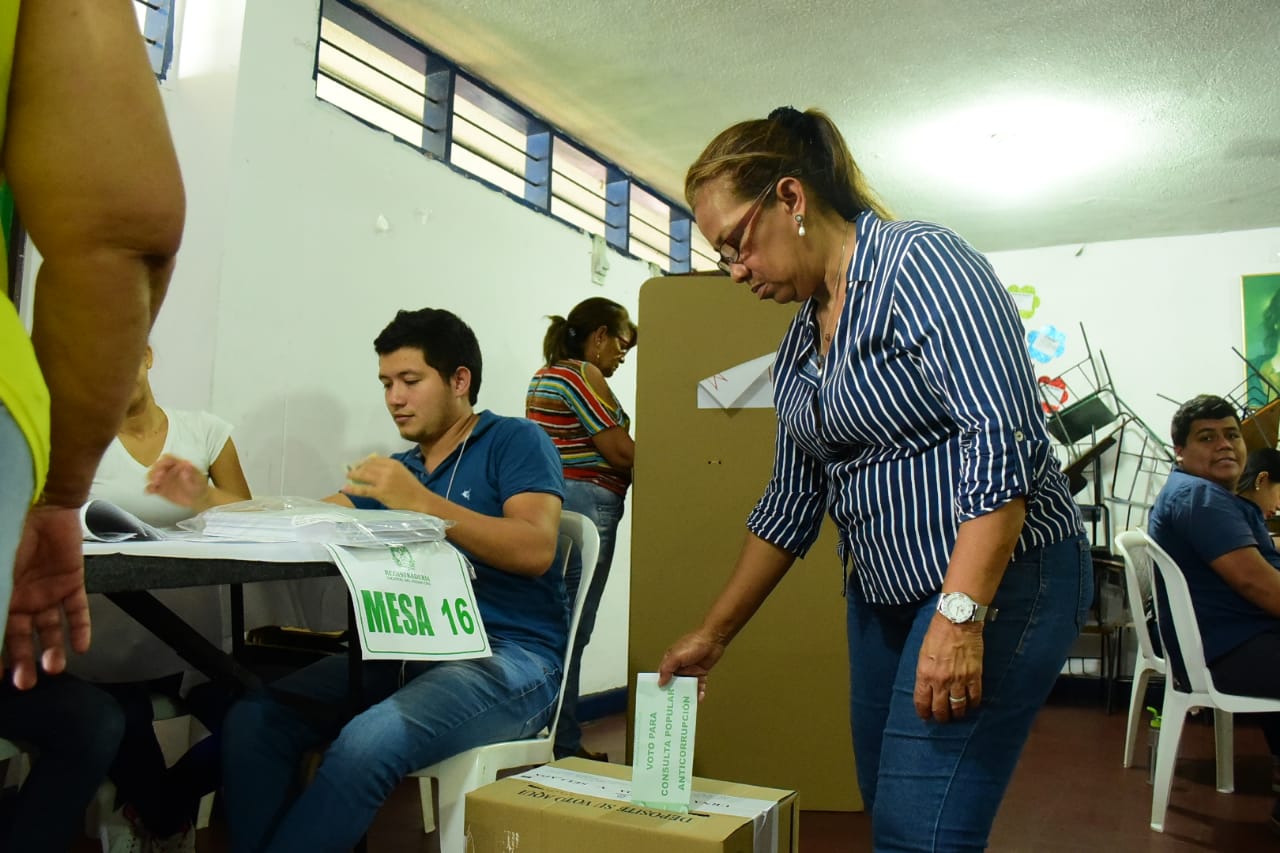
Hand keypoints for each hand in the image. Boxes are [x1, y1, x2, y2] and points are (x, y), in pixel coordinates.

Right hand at [5, 505, 91, 688]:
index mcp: (0, 596)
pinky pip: (77, 610)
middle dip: (23, 661)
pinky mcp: (70, 583)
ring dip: (51, 650)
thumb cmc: (8, 534)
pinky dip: (79, 629)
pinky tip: (80, 647)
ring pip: (50, 629)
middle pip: (22, 638)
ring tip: (53, 668)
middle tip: (25, 683)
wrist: (40, 506)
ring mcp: (47, 592)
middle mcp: (22, 599)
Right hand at [146, 454, 210, 508]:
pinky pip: (152, 487)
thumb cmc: (200, 487)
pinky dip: (150, 488)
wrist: (199, 498)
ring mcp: (164, 480)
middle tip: (159, 477)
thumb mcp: (199, 480)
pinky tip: (151, 491)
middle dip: (155, 470)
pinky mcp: (161, 489)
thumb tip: (186, 465)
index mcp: (178, 465)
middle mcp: (169, 471)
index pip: (167, 458)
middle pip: (157, 466)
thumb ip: (191, 474)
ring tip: (155, 484)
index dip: (164, 462)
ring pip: (152, 475)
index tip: (164, 468)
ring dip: (151, 478)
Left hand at [341, 455, 431, 511]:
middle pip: (367, 466)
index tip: (358, 465)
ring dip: (353, 475)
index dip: (364, 462)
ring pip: (363, 475)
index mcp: (394, 463)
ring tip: (348, 477)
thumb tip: (373, 469)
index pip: (374, 459)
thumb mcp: (402, 473)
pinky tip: (345, 488)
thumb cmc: (412, 488)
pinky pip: (363, 489)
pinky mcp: (380, 492)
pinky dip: (352, 489)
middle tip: (351, 472)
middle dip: (357, 468)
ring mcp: (383, 480)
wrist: (420, 500)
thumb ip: (389, 469)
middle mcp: (387, 469)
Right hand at [657, 628, 726, 700]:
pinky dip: (699, 692)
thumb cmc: (693, 645)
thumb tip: (660, 683)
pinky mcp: (701, 674)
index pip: (663, 675)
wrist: (713, 640)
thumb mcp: (676, 656)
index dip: (661, 685)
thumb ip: (667, 669)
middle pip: (675, 683)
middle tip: (671, 706)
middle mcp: (679, 667)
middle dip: (674, 693)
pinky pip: (699, 685)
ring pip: (687, 686)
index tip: (658, 696)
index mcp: (671, 660)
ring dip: (687, 694)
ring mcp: (691, 671)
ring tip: (685, 706)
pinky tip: (699, 699)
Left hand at [914, 614, 984, 722]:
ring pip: (958, 707)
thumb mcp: (922, 653)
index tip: (926, 717)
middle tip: (943, 718)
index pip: (922, 702)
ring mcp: (959, 680)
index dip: (924, 712)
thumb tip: (927, 687)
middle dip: (941, 717)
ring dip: (957, 714)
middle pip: (941, 709)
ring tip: (957, 715)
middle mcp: (941, 681)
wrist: (957, 621)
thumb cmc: (937, 634)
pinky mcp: (974, 676)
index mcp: (925, 674)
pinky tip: (971, 704)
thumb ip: (925, 672)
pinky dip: (973, 704)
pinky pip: (974, 697)